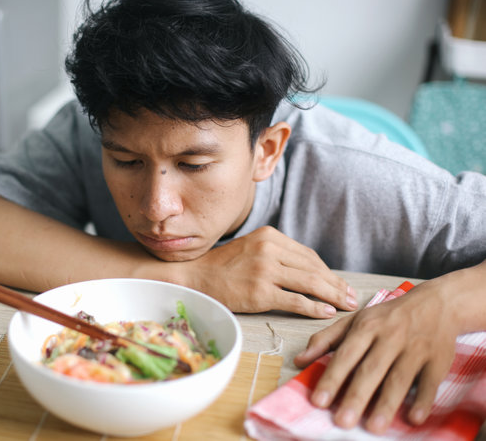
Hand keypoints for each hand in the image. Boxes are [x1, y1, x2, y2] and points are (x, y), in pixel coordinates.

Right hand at [180, 226, 357, 316]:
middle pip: (314, 269)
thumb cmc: (224, 266)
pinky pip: (295, 300)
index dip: (328, 272)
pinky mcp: (260, 291)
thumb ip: (278, 254)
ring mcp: (265, 270)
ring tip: (345, 306)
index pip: (308, 256)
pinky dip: (314, 307)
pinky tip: (325, 312)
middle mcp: (269, 249)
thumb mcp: (252, 248)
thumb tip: (311, 272)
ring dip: (332, 296)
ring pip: (309, 283)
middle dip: (336, 285)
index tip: (341, 285)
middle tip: (352, 298)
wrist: (195, 276)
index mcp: (270, 235)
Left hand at [293, 279, 457, 433]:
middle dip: (356, 396)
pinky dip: (422, 400)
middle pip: (370, 370)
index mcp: (366, 327)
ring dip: (386, 404)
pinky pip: (429, 382)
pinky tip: (412, 418)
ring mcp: (415, 349)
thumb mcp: (354, 321)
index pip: (345, 355)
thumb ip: (325, 340)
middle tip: (342, 421)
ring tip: (374, 427)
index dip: (332, 378)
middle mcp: (389, 337)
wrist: (436, 303)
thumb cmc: (388, 317)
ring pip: (399, 378)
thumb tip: (298, 360)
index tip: (319, 401)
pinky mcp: (438, 361)